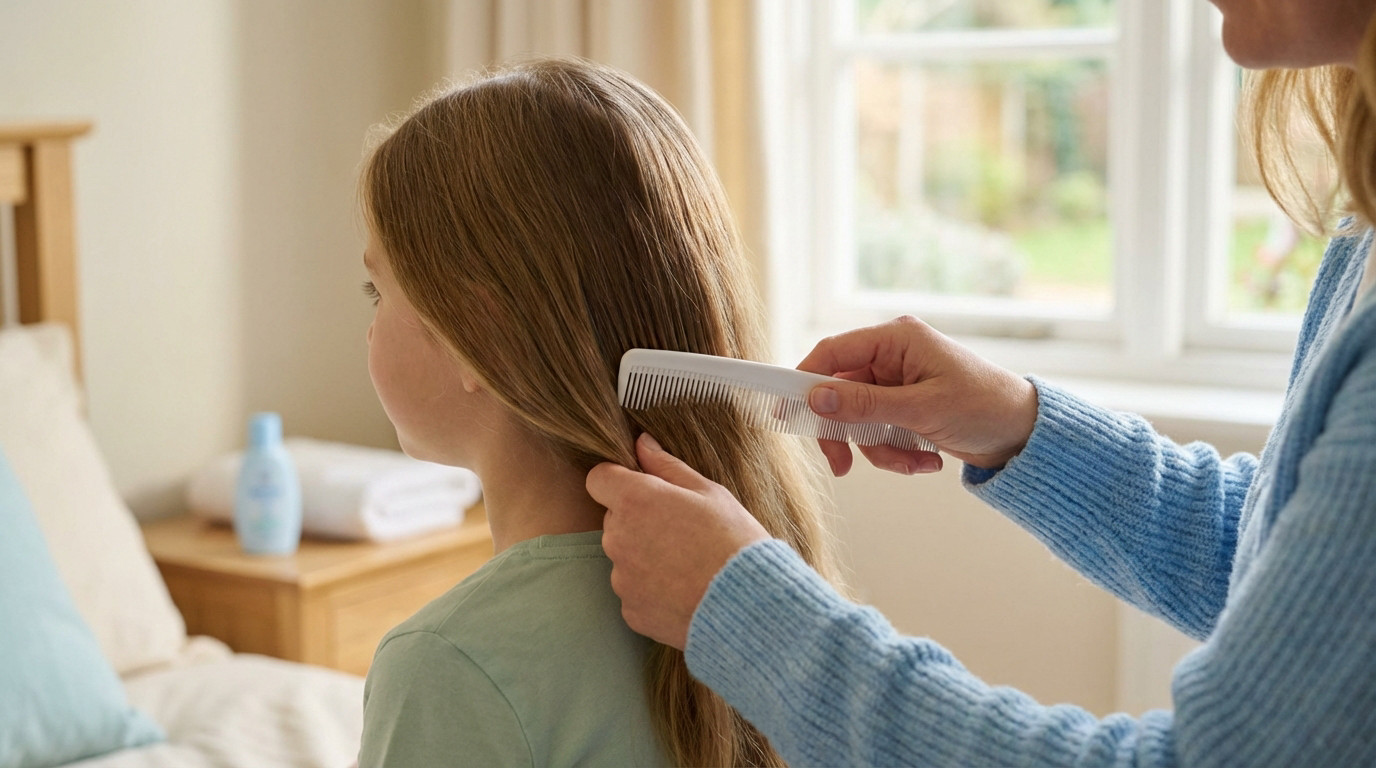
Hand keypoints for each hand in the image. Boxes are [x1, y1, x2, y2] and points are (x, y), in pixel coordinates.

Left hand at [586, 433, 769, 649]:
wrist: (748, 604)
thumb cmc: (733, 540)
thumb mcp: (709, 492)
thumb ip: (666, 466)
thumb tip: (641, 442)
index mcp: (635, 501)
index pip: (598, 479)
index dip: (618, 481)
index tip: (642, 490)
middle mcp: (618, 538)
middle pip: (614, 520)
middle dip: (638, 520)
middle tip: (679, 531)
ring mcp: (621, 578)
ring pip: (624, 557)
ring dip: (644, 556)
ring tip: (686, 565)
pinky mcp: (630, 610)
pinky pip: (633, 592)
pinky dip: (652, 590)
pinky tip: (683, 590)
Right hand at [798, 315, 1037, 475]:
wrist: (1026, 434)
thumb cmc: (984, 407)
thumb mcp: (921, 410)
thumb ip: (863, 405)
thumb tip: (814, 400)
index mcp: (896, 339)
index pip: (833, 352)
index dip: (806, 381)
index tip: (787, 413)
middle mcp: (893, 356)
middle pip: (840, 394)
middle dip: (848, 434)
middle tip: (842, 466)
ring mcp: (899, 383)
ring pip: (859, 420)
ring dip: (881, 450)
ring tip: (916, 462)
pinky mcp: (906, 408)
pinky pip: (879, 432)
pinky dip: (896, 453)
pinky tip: (927, 461)